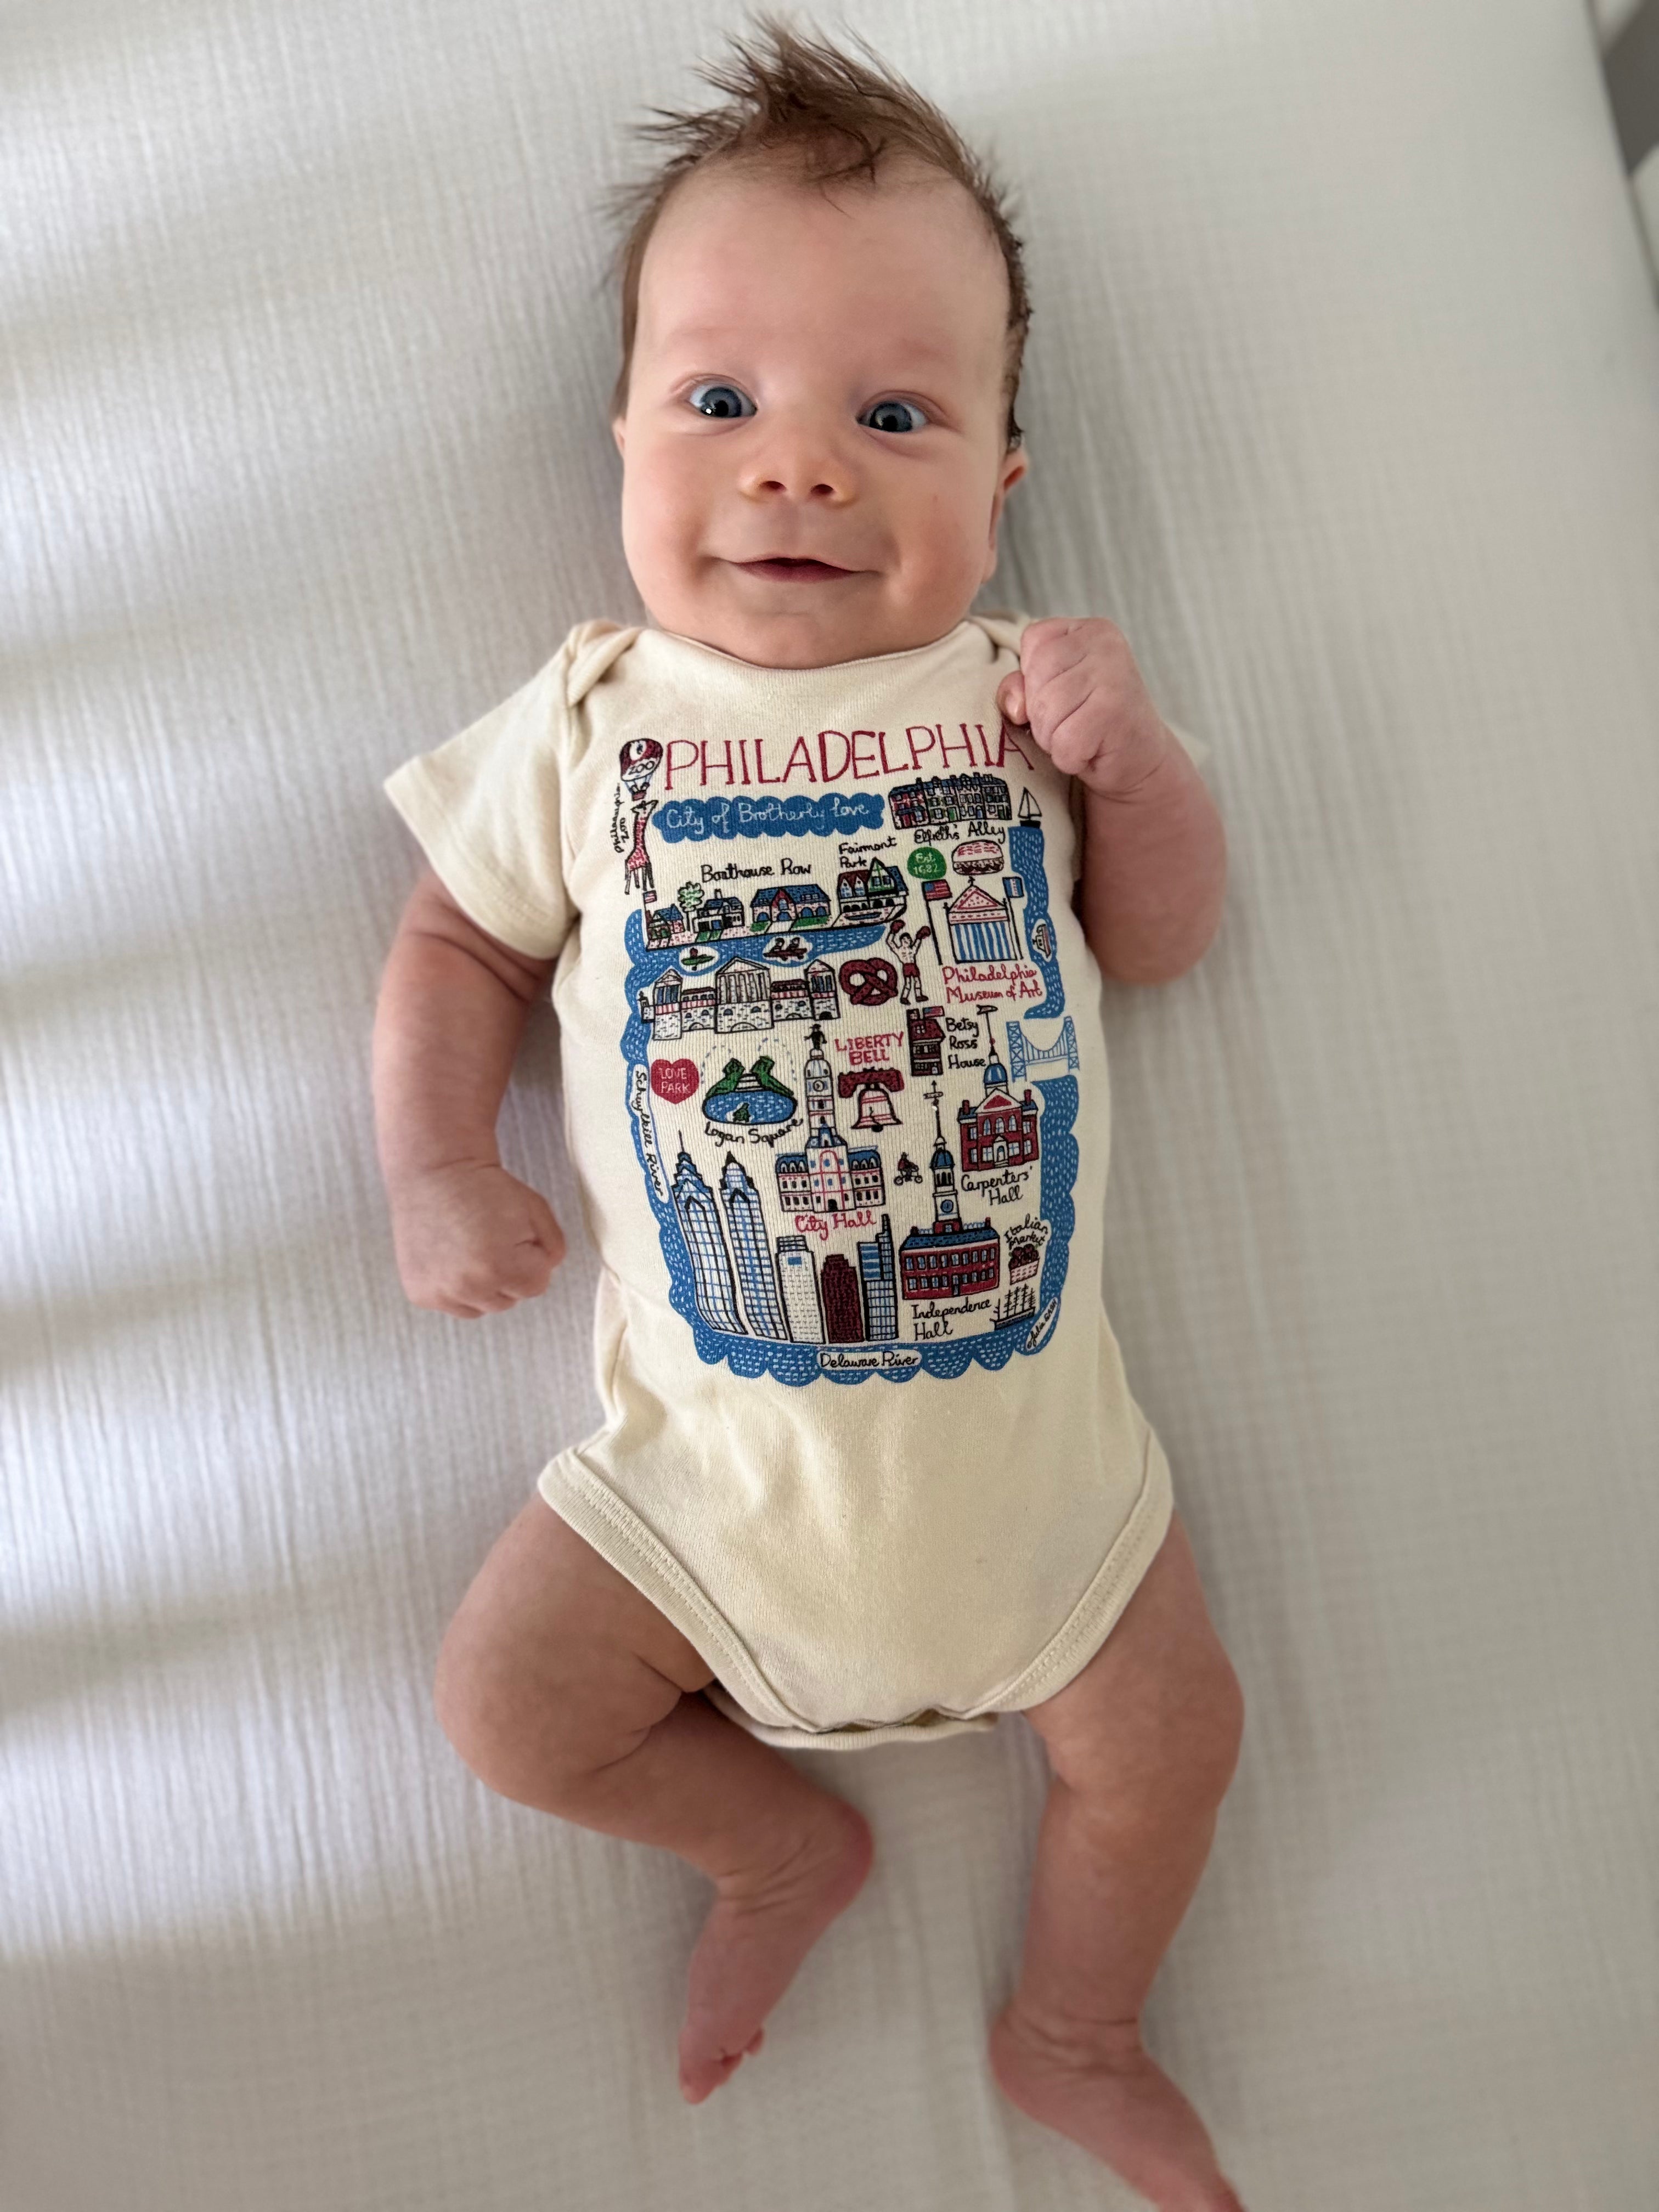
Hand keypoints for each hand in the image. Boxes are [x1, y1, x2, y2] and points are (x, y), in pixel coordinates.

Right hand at [388, 1160, 565, 1317]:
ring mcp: (439, 1293)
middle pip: (509, 1299)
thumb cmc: (485, 1187)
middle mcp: (465, 1286)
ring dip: (484, 1284)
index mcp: (497, 1267)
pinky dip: (457, 1287)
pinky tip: (452, 1256)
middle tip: (490, 1237)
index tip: (513, 1233)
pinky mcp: (419, 1293)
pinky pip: (455, 1304)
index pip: (536, 1285)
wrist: (434, 1171)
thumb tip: (546, 1273)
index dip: (531, 1256)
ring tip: (472, 1247)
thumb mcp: (535, 1209)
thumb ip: (553, 1247)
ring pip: (482, 1306)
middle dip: (508, 1272)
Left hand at [995, 617, 1172, 798]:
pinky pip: (1064, 741)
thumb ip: (1021, 687)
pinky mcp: (1114, 711)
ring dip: (1054, 739)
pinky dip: (1069, 758)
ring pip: (1045, 711)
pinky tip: (1091, 751)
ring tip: (1082, 737)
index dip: (1035, 678)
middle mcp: (1105, 643)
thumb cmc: (1090, 725)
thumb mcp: (1051, 695)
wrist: (1141, 759)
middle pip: (1036, 677)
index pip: (1033, 640)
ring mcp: (1113, 675)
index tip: (1067, 695)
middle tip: (1074, 723)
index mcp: (1089, 629)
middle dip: (1041, 714)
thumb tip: (1015, 707)